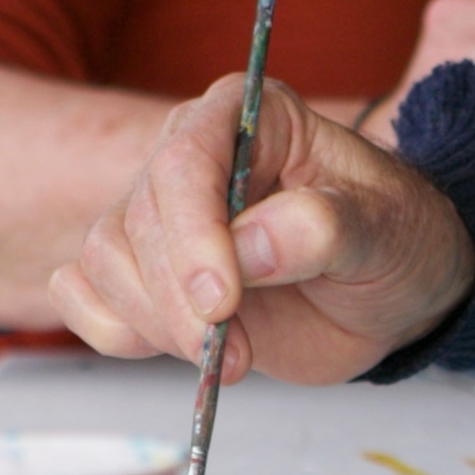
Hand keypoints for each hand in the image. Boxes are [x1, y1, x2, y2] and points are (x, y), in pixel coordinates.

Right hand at [52, 76, 474, 383]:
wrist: (391, 292)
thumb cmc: (393, 240)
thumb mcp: (383, 230)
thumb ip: (321, 229)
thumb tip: (248, 247)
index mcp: (245, 118)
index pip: (182, 161)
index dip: (190, 237)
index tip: (222, 302)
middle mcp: (188, 155)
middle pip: (133, 222)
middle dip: (176, 302)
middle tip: (236, 353)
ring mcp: (158, 215)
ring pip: (103, 263)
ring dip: (154, 325)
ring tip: (231, 356)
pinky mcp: (142, 270)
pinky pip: (81, 293)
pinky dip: (116, 331)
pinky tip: (180, 350)